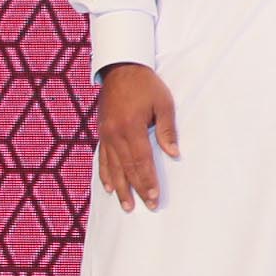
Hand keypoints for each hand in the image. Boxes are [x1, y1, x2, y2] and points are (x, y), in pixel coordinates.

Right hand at [93, 62, 178, 211]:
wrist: (121, 68)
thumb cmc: (146, 84)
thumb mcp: (163, 103)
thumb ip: (167, 130)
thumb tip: (174, 154)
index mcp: (131, 127)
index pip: (141, 161)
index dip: (148, 181)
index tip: (154, 197)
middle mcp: (115, 134)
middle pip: (126, 168)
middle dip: (136, 189)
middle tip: (145, 207)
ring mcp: (105, 135)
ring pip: (112, 167)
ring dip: (120, 188)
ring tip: (126, 205)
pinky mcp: (102, 133)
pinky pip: (102, 158)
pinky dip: (105, 174)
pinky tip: (109, 187)